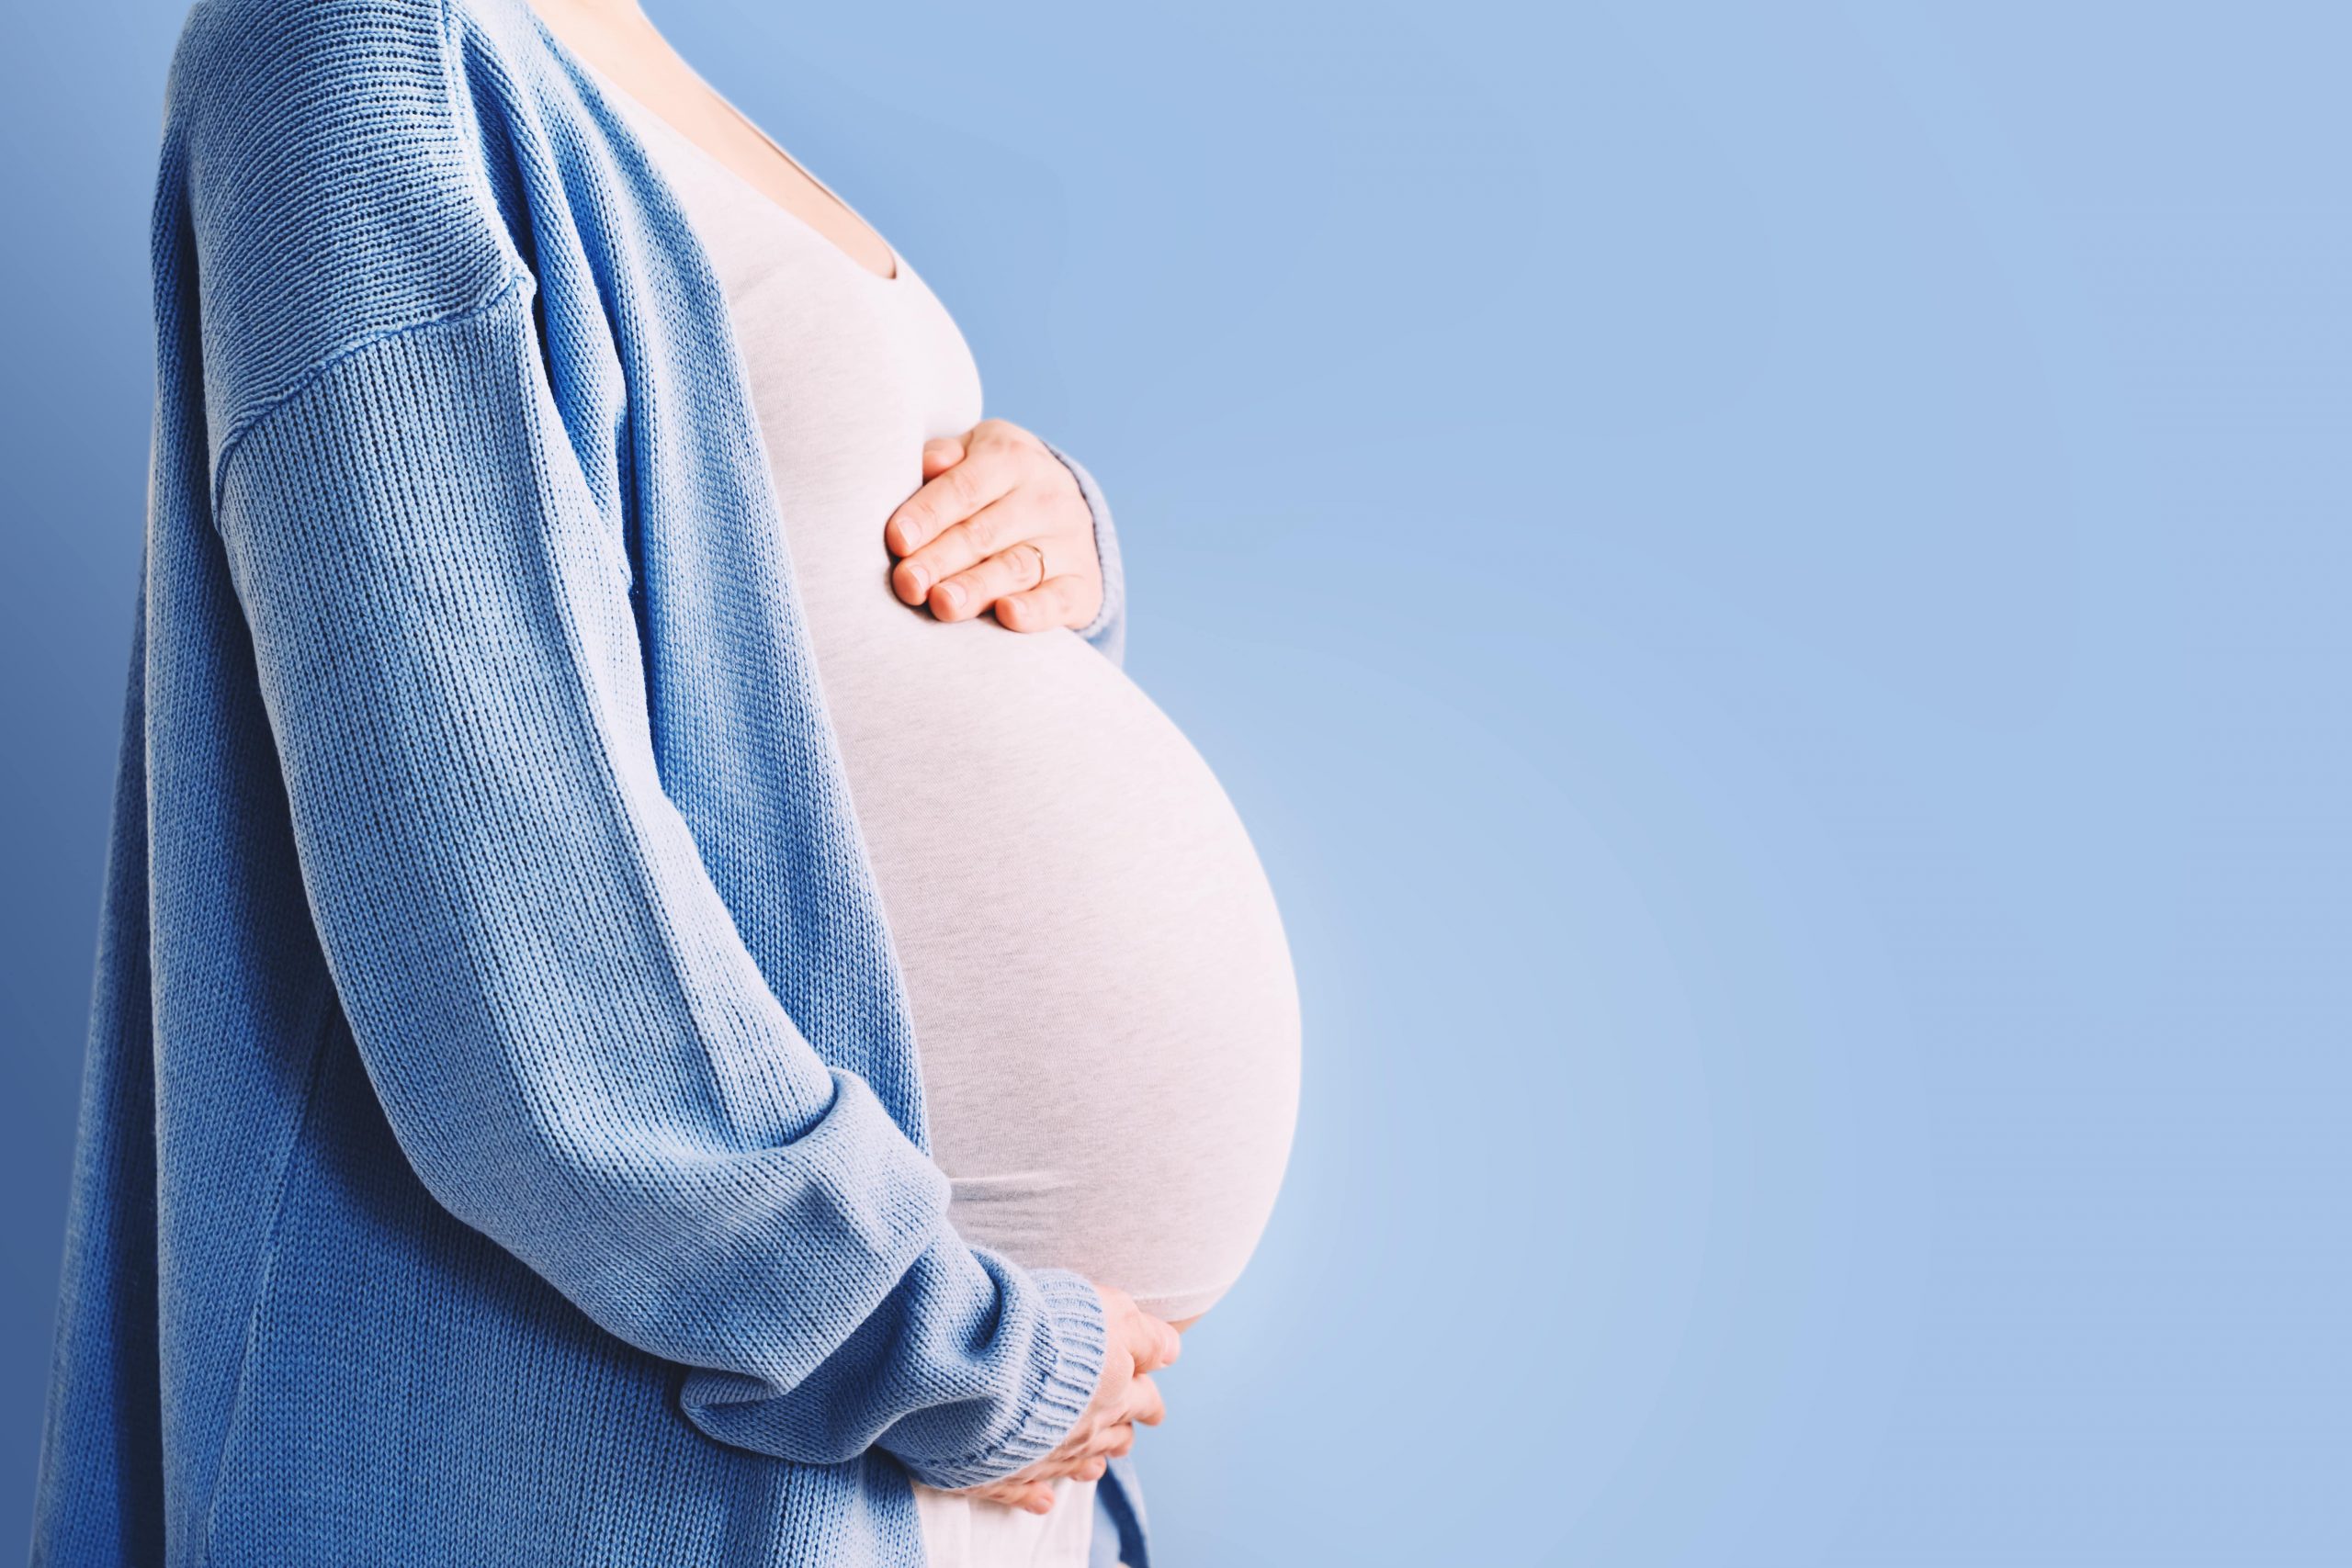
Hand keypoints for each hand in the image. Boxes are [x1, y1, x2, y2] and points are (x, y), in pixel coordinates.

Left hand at [885, 419, 1104, 632]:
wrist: (1063, 512)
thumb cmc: (993, 486)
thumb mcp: (972, 456)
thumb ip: (944, 459)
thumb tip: (926, 465)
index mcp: (1012, 457)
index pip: (966, 487)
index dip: (929, 514)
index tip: (897, 540)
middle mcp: (1047, 496)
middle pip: (985, 532)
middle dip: (942, 559)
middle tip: (908, 583)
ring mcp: (1069, 542)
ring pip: (1017, 567)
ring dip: (978, 587)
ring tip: (943, 604)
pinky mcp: (1084, 585)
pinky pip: (1059, 600)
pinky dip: (1035, 611)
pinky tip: (1008, 615)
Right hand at [946, 1283, 1180, 1514]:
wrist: (981, 1365)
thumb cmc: (1046, 1330)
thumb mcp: (1108, 1311)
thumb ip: (1145, 1334)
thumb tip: (1173, 1351)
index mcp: (1113, 1393)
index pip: (1145, 1401)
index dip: (1148, 1399)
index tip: (1149, 1400)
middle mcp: (1084, 1431)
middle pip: (1115, 1437)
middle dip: (1122, 1431)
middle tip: (1125, 1432)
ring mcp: (1043, 1456)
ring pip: (1077, 1467)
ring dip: (1089, 1463)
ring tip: (1094, 1466)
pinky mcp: (1001, 1472)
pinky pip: (1023, 1492)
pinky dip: (1036, 1496)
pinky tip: (1044, 1500)